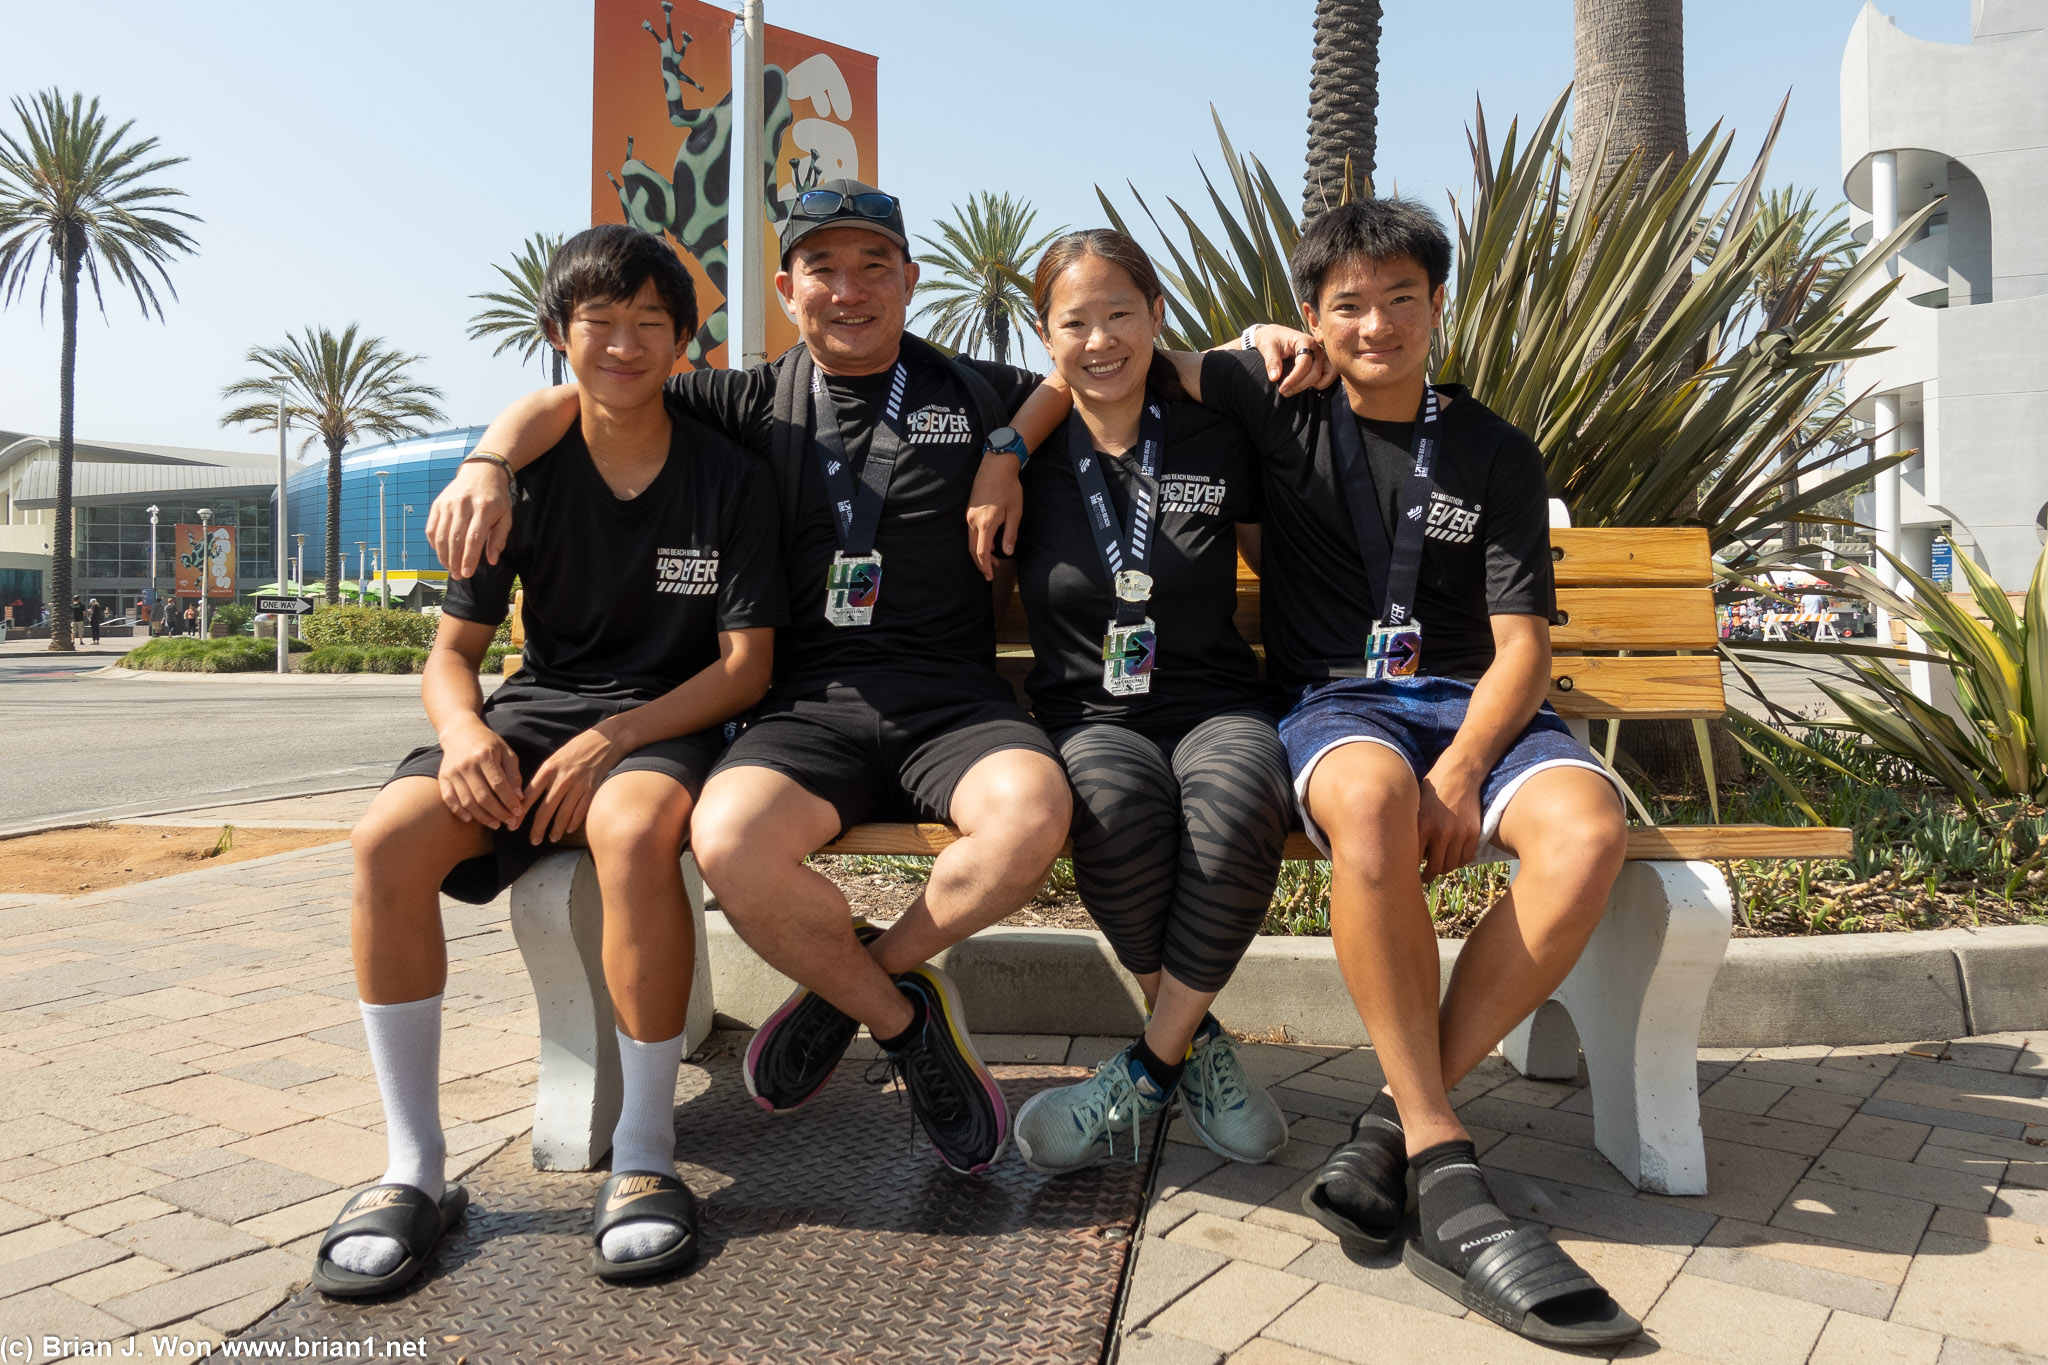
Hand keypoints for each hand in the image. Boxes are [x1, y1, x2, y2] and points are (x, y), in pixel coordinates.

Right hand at [426, 461, 512, 578]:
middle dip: (455, 561)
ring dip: (444, 556)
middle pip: (455, 539)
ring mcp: (448, 504)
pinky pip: (432, 528)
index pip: (473, 538)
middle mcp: (463, 505)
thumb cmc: (496, 498)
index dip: (469, 558)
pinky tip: (442, 553)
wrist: (481, 471)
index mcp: (483, 508)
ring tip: (450, 568)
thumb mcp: (506, 517)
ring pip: (441, 535)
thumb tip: (491, 561)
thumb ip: (499, 539)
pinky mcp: (438, 504)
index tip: (467, 573)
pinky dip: (435, 544)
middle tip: (458, 575)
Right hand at [438, 719, 525, 829]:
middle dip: (498, 813)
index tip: (518, 812)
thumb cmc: (488, 743)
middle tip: (509, 822)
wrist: (460, 732)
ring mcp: (453, 772)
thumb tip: (519, 797)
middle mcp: (467, 764)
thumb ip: (513, 774)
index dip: (509, 801)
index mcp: (485, 756)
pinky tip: (470, 819)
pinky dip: (458, 811)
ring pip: (467, 801)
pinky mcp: (443, 777)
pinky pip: (449, 798)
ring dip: (482, 817)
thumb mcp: (506, 752)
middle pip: (483, 796)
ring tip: (495, 824)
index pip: (499, 785)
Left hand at [523, 726, 619, 845]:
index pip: (529, 796)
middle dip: (537, 828)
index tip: (513, 825)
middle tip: (533, 840)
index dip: (520, 813)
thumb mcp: (556, 758)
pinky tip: (568, 829)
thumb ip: (544, 776)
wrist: (606, 740)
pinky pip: (580, 812)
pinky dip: (573, 823)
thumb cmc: (578, 747)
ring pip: (563, 815)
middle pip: (545, 810)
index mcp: (548, 769)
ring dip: (556, 830)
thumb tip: (530, 796)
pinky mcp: (592, 790)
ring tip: (551, 838)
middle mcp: (562, 779)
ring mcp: (578, 786)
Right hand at [967, 452, 1023, 580]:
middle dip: (981, 563)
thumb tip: (1008, 552)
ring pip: (971, 540)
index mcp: (985, 523)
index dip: (985, 566)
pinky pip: (971, 531)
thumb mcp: (1015, 513)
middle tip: (990, 573)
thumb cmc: (1008, 488)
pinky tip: (989, 543)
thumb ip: (1010, 534)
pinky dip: (978, 541)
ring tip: (994, 560)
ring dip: (980, 552)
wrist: (996, 466)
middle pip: (972, 549)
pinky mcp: (969, 510)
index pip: (981, 552)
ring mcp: (969, 515)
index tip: (989, 576)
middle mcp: (973, 521)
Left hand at [1253, 324, 1336, 395]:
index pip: (1304, 364)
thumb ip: (1271, 361)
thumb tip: (1275, 378)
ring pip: (1325, 374)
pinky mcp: (1321, 361)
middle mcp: (1316, 348)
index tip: (1282, 388)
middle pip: (1315, 372)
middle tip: (1284, 392)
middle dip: (1300, 385)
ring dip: (1312, 385)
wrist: (1275, 334)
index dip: (1294, 379)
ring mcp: (1321, 355)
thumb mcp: (1267, 347)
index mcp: (1304, 341)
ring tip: (1295, 389)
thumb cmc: (1272, 338)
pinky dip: (1322, 383)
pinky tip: (1306, 385)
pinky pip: (1329, 374)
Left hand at [1416, 758, 1483, 880]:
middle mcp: (1441, 832)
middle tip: (1424, 876)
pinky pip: (1467, 857)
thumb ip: (1410, 827)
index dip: (1410, 870)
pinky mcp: (1473, 832)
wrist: (1459, 774)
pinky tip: (1452, 858)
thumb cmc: (1431, 789)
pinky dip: (1459, 861)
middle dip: (1428, 875)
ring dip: (1444, 868)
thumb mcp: (1414, 805)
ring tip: (1438, 866)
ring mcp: (1459, 833)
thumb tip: (1399, 849)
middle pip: (1435, 867)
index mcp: (1422, 825)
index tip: (1408, 874)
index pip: (1415, 860)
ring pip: (1451, 865)